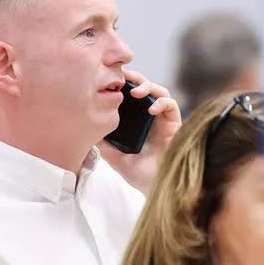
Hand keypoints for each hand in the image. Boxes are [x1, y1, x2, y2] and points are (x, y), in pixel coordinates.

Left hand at [98, 69, 180, 194]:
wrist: (157, 188)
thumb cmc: (139, 174)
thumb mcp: (115, 156)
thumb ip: (104, 143)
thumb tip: (88, 129)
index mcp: (137, 121)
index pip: (132, 95)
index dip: (124, 84)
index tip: (111, 78)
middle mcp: (151, 117)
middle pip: (146, 88)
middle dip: (136, 78)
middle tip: (124, 76)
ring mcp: (164, 120)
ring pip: (160, 92)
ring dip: (148, 87)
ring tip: (136, 92)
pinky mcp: (175, 125)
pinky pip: (171, 105)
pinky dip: (161, 102)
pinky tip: (151, 109)